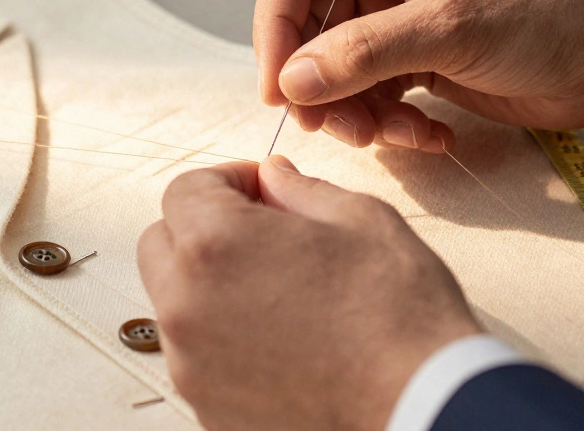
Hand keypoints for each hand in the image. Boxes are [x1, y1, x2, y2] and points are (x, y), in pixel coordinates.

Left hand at [138, 157, 479, 430]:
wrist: (421, 408)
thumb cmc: (399, 318)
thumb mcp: (360, 220)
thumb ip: (299, 190)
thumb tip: (273, 177)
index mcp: (215, 243)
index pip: (184, 189)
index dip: (227, 180)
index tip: (261, 190)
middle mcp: (186, 304)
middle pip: (162, 243)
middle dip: (203, 228)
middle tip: (262, 235)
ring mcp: (190, 363)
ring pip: (174, 301)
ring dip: (208, 284)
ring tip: (277, 292)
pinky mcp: (205, 406)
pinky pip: (195, 353)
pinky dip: (221, 337)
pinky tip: (279, 338)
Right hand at [254, 0, 583, 150]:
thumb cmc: (548, 14)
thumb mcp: (451, 28)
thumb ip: (364, 53)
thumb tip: (291, 82)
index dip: (275, 27)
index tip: (279, 87)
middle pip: (307, 27)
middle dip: (318, 82)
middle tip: (334, 128)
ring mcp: (396, 14)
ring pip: (334, 68)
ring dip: (354, 111)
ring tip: (393, 135)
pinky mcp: (414, 56)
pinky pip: (370, 92)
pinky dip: (388, 121)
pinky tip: (431, 134)